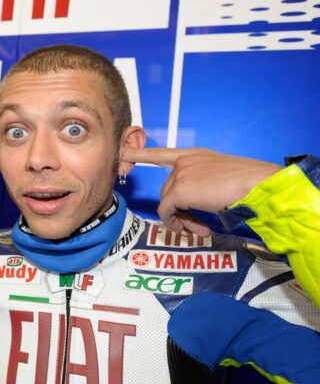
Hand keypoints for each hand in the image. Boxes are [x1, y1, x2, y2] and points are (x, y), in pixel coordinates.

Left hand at [122, 147, 279, 235]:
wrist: (258, 184)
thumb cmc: (249, 184)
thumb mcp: (222, 179)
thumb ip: (203, 186)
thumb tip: (192, 207)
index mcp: (196, 155)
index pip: (162, 153)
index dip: (142, 154)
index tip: (124, 152)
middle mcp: (185, 161)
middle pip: (169, 189)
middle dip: (180, 210)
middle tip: (197, 226)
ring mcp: (181, 173)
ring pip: (168, 202)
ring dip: (181, 219)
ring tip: (199, 230)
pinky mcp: (179, 189)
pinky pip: (167, 211)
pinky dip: (175, 223)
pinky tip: (193, 230)